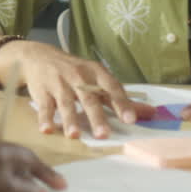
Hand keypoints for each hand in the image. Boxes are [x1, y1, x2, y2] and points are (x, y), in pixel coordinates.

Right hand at [4, 41, 154, 138]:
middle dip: (96, 117)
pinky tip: (47, 129)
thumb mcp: (98, 78)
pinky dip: (45, 118)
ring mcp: (59, 83)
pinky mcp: (42, 91)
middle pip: (89, 98)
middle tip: (104, 134)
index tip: (130, 119)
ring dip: (70, 119)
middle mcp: (78, 76)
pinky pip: (44, 106)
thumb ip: (120, 98)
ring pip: (66, 103)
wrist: (39, 56)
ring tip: (74, 135)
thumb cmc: (75, 71)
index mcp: (96, 73)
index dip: (121, 103)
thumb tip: (151, 113)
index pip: (111, 88)